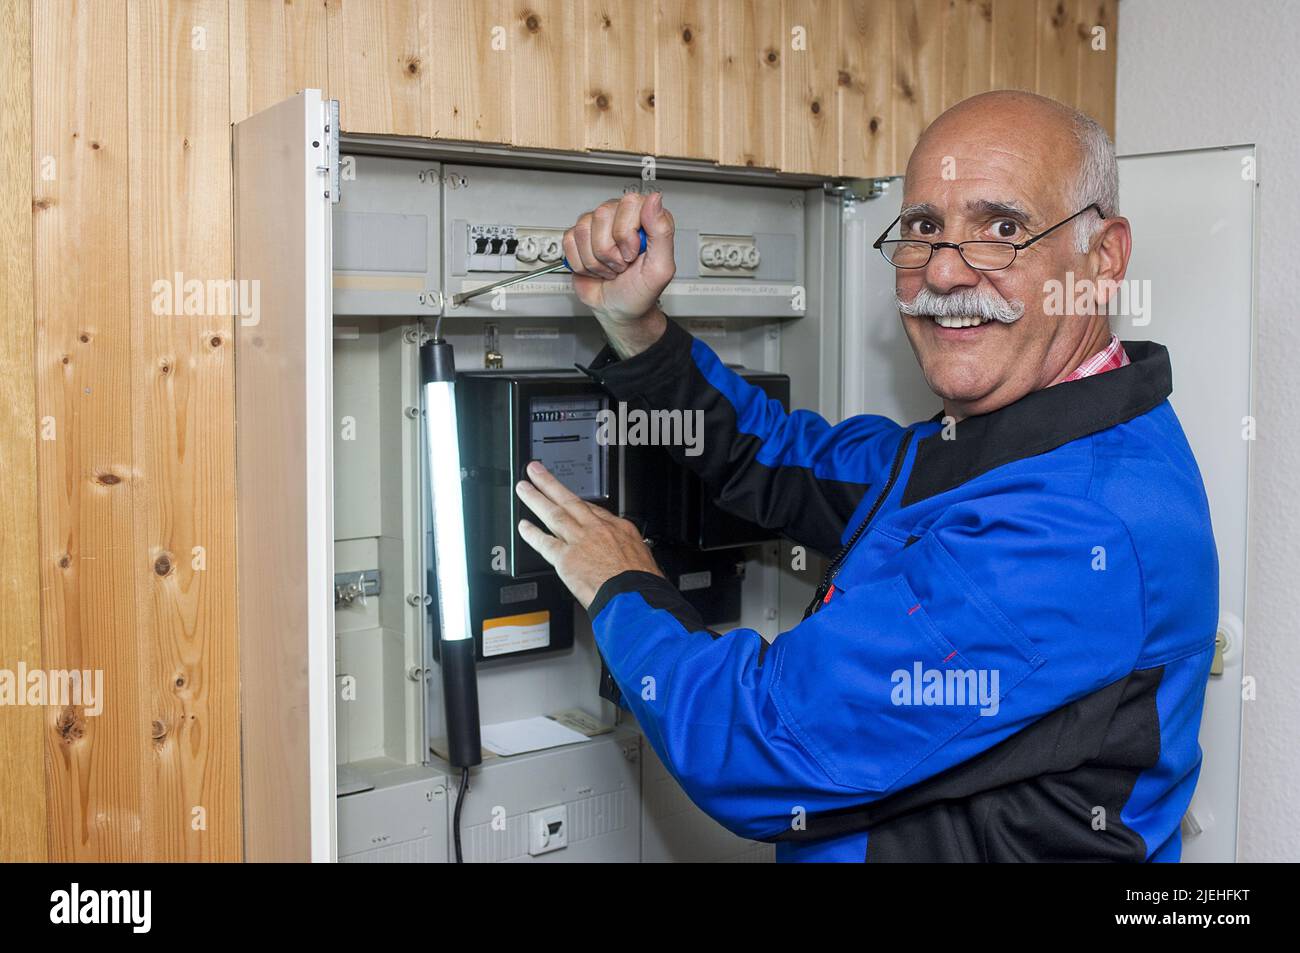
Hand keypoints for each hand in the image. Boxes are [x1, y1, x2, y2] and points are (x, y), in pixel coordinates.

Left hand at [515, 460, 662, 609]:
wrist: (635, 597)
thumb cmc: (643, 585)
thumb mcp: (644, 560)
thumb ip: (629, 556)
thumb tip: (627, 564)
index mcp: (620, 529)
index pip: (594, 510)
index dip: (577, 503)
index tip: (567, 497)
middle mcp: (598, 530)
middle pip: (570, 501)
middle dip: (550, 484)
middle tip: (536, 471)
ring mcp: (580, 542)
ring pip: (554, 514)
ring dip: (536, 499)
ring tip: (524, 488)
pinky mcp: (566, 558)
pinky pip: (545, 542)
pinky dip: (532, 534)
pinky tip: (523, 527)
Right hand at [563, 191, 674, 357]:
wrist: (619, 309)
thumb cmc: (640, 291)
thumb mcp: (661, 268)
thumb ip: (662, 231)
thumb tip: (655, 199)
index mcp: (645, 217)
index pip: (629, 204)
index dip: (627, 234)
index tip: (633, 254)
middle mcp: (621, 215)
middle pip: (602, 215)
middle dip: (610, 251)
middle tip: (622, 264)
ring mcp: (597, 225)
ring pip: (583, 229)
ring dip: (596, 260)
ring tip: (610, 267)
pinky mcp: (578, 238)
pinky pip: (569, 241)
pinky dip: (582, 264)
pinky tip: (595, 268)